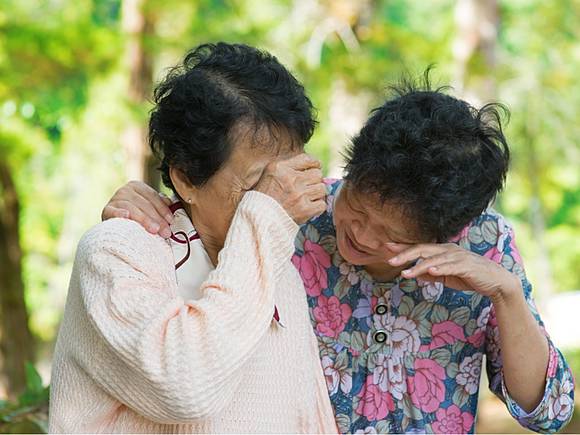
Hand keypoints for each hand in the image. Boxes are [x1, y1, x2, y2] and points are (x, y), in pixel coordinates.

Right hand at [101, 181, 173, 237]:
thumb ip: (159, 203)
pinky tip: (127, 216)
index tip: (171, 221)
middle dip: (157, 218)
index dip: (163, 209)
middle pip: (144, 203)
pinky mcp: (106, 210)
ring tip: (154, 230)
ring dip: (144, 219)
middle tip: (166, 232)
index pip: (153, 196)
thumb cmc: (136, 216)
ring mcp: (114, 199)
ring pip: (132, 207)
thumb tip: (171, 203)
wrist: (114, 226)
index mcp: (137, 186)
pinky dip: (119, 213)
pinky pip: (113, 211)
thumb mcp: (148, 208)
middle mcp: (125, 190)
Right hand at [254, 154, 326, 223]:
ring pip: (322, 188)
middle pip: (318, 174)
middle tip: (306, 187)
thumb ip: (288, 165)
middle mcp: (291, 180)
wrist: (259, 219)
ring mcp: (299, 195)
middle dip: (314, 180)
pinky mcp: (305, 210)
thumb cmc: (264, 196)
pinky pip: (322, 204)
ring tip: (307, 197)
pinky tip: (308, 207)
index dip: (313, 164)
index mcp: (281, 168)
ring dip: (316, 193)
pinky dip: (317, 206)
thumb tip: (311, 164)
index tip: (312, 170)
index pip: (308, 159)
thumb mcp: (270, 173)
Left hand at [387, 242, 520, 298]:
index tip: (386, 247)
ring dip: (418, 265)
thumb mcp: (446, 276)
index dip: (403, 247)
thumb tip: (414, 273)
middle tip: (389, 260)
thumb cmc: (470, 277)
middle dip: (405, 254)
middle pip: (423, 249)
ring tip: (405, 272)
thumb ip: (431, 273)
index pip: (419, 247)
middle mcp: (449, 250)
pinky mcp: (467, 265)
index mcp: (442, 250)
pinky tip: (430, 271)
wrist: (496, 282)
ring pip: (434, 259)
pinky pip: (450, 266)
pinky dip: (439, 268)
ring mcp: (458, 256)